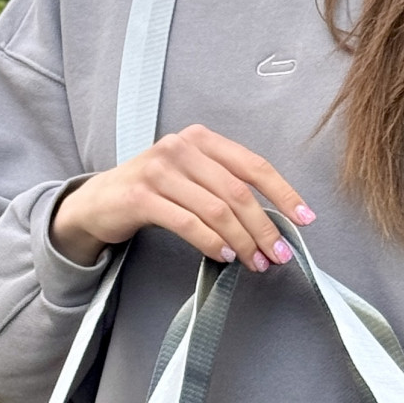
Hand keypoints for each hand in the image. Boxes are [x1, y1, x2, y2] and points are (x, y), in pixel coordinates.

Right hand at [49, 123, 315, 271]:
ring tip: (255, 263)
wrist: (98, 202)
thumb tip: (272, 224)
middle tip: (279, 255)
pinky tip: (225, 257)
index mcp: (202, 139)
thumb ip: (225, 189)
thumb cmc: (154, 193)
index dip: (284, 193)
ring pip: (215, 210)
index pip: (253, 165)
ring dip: (242, 241)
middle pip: (237, 192)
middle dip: (264, 228)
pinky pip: (187, 222)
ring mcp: (159, 169)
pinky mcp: (141, 196)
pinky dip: (211, 242)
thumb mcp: (192, 179)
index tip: (305, 219)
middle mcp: (181, 147)